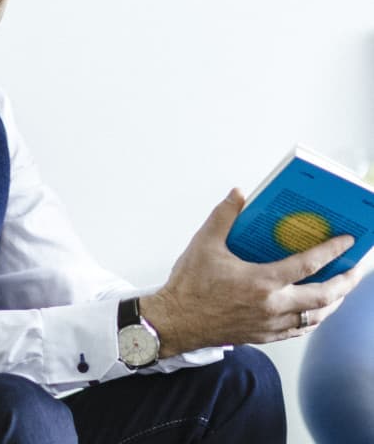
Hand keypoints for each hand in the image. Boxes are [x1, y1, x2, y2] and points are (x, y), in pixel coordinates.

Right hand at [141, 188, 362, 356]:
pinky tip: (314, 311)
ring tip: (342, 289)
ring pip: (316, 317)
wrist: (175, 322)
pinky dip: (313, 319)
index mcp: (261, 282)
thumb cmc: (189, 285)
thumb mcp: (203, 244)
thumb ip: (223, 216)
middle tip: (356, 269)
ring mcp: (270, 324)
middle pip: (324, 297)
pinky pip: (299, 330)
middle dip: (346, 282)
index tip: (347, 241)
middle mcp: (271, 306)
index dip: (332, 251)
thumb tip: (238, 194)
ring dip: (334, 302)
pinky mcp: (264, 336)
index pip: (308, 265)